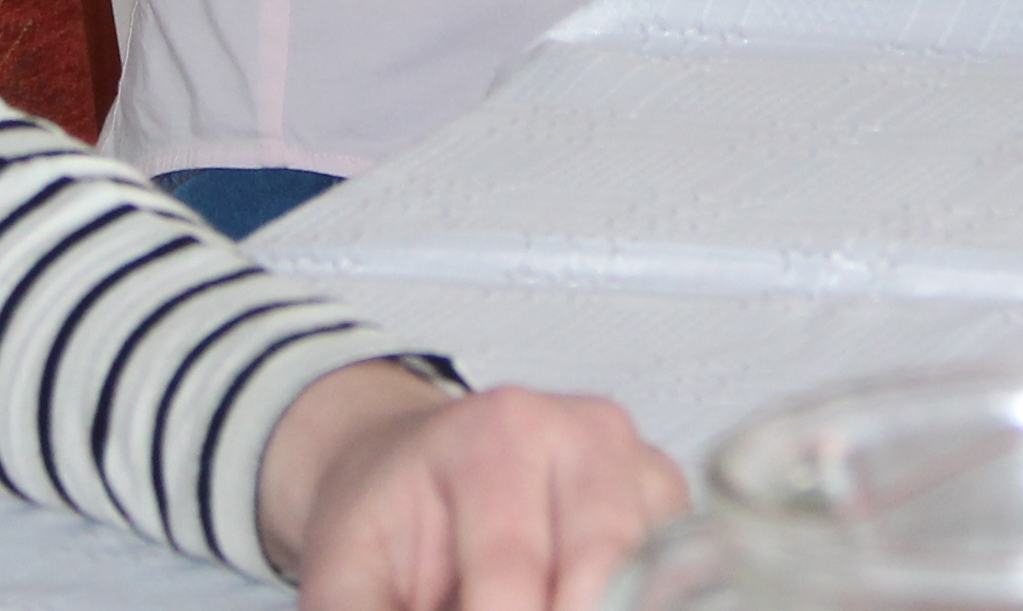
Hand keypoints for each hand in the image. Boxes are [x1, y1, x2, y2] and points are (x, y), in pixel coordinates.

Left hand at [261, 360, 686, 610]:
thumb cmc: (387, 515)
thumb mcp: (348, 574)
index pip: (512, 575)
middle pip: (599, 570)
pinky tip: (576, 595)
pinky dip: (634, 593)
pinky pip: (674, 564)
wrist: (408, 464)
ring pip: (650, 570)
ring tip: (539, 599)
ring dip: (595, 601)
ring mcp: (632, 456)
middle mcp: (579, 428)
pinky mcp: (663, 491)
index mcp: (496, 433)